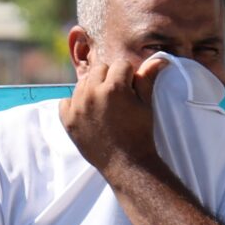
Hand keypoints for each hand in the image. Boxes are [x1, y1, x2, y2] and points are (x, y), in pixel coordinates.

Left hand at [60, 54, 168, 174]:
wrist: (126, 165)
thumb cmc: (139, 134)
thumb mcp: (145, 104)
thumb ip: (147, 78)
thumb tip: (159, 59)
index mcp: (114, 87)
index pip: (120, 65)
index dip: (128, 76)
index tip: (131, 89)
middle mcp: (92, 93)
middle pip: (99, 68)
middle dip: (109, 78)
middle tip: (117, 97)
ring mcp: (77, 107)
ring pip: (83, 82)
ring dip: (93, 88)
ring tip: (104, 105)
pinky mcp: (67, 120)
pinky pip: (66, 100)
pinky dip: (75, 104)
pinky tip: (88, 114)